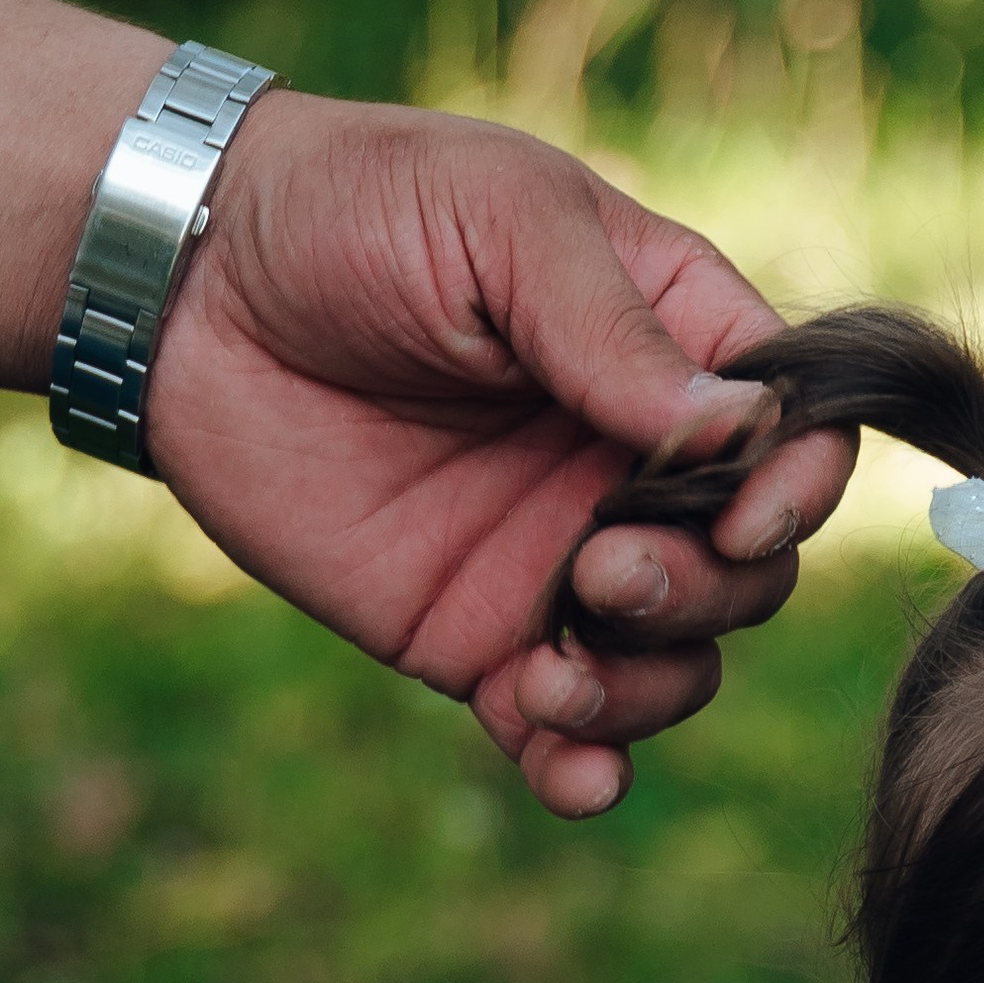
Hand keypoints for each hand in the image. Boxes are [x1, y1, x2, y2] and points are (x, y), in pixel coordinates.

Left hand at [141, 93, 856, 815]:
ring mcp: (564, 564)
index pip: (794, 439)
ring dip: (644, 690)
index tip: (739, 514)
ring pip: (678, 665)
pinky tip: (568, 773)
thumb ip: (615, 330)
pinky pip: (565, 731)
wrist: (187, 290)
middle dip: (699, 593)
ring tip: (552, 672)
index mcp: (670, 351)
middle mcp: (636, 471)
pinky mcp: (481, 641)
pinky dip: (586, 768)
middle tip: (597, 572)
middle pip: (749, 572)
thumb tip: (740, 432)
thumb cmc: (356, 210)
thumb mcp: (499, 221)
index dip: (796, 491)